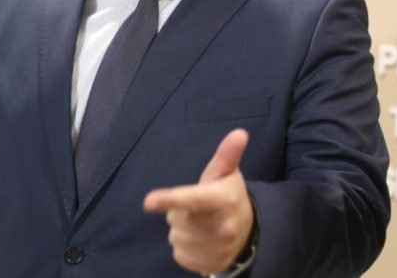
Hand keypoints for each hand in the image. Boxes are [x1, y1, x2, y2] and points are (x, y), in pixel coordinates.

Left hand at [143, 129, 253, 274]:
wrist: (248, 235)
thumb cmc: (229, 196)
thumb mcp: (227, 174)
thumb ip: (227, 154)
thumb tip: (239, 133)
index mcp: (222, 201)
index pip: (192, 199)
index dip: (169, 199)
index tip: (148, 202)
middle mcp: (221, 228)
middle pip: (176, 217)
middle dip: (180, 210)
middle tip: (198, 207)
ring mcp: (214, 250)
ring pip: (175, 236)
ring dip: (182, 229)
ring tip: (202, 224)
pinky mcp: (207, 266)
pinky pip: (178, 253)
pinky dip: (185, 246)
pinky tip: (201, 240)